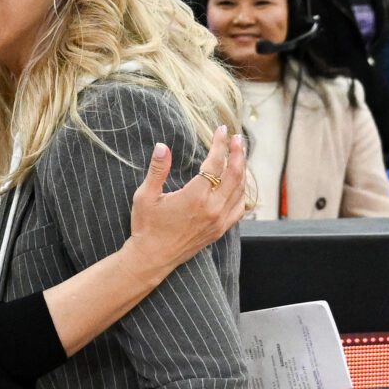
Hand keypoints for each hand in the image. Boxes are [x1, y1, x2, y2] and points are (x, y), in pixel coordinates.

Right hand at [127, 125, 246, 276]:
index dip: (220, 145)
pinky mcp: (219, 230)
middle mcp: (212, 209)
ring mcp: (219, 221)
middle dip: (237, 153)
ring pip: (240, 191)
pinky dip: (243, 193)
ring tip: (240, 155)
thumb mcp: (145, 196)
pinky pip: (239, 208)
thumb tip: (162, 146)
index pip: (215, 164)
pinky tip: (240, 184)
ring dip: (242, 170)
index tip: (221, 130)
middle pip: (234, 175)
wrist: (152, 258)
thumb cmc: (146, 226)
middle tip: (237, 138)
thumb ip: (157, 170)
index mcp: (195, 198)